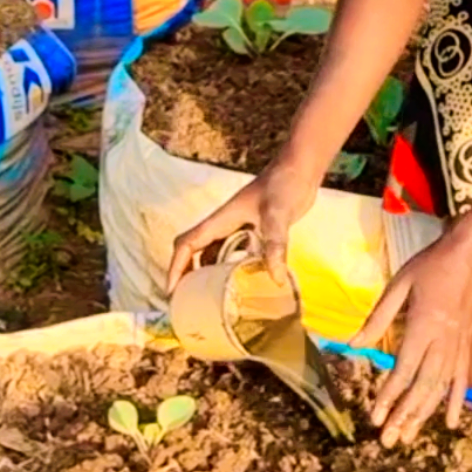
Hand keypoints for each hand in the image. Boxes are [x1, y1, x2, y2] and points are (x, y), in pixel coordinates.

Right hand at [166, 160, 318, 293]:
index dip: (176, 268)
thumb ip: (275, 245)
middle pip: (194, 251)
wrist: (299, 169)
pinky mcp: (253, 230)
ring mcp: (237, 227)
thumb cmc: (283, 186)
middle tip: (187, 302)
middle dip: (185, 275)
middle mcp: (224, 225)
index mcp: (220, 220)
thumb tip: (276, 279)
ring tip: (208, 300)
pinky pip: (233, 253)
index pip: (187, 245)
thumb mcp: (277, 216)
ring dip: (207, 274)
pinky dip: (230, 268)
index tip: (172, 292)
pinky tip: (240, 283)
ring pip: (213, 254)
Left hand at [353, 232, 471, 447]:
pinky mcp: (467, 347)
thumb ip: (378, 319)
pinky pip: (462, 380)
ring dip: (424, 414)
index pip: (404, 370)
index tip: (375, 418)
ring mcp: (458, 347)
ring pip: (441, 388)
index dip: (389, 396)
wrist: (470, 257)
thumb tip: (353, 346)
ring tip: (408, 436)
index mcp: (424, 326)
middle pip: (423, 387)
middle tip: (388, 440)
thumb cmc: (429, 267)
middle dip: (405, 415)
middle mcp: (443, 342)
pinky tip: (452, 423)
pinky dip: (457, 402)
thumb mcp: (399, 286)